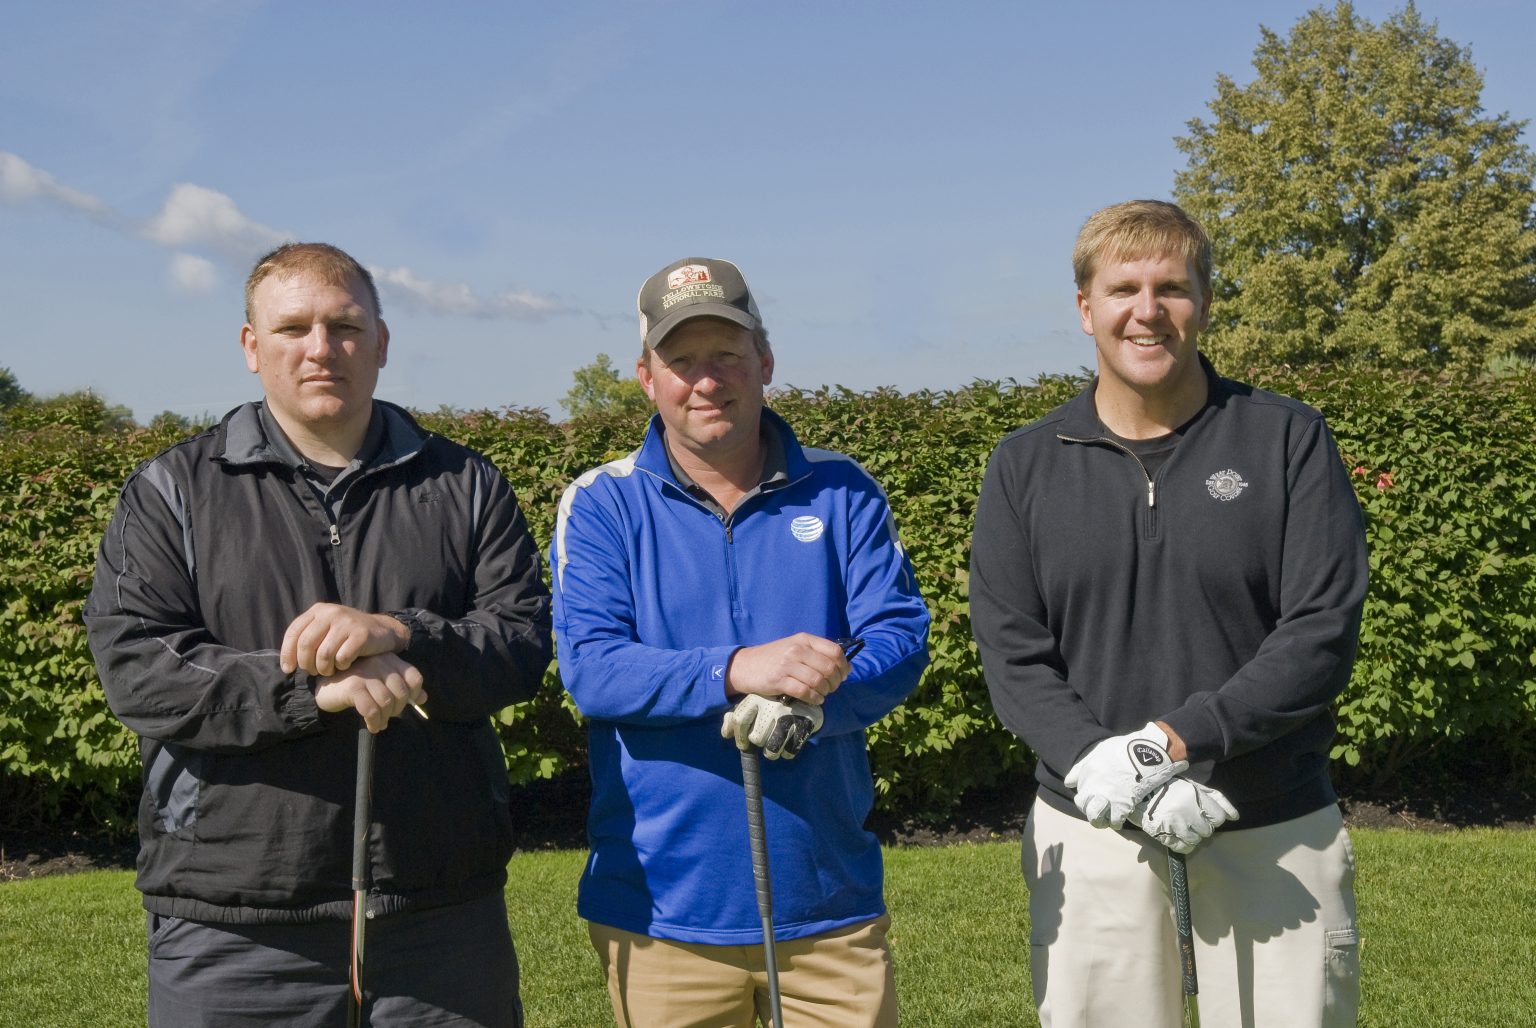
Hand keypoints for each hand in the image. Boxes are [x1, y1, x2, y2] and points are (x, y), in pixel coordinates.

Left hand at [281, 603, 408, 676]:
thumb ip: (308, 638)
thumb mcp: (326, 629)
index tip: (289, 669)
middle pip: (306, 645)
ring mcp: (347, 622)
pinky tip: (345, 665)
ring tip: (329, 671)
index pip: (293, 633)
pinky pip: (342, 658)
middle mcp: (331, 612)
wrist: (382, 631)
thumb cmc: (347, 635)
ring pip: (323, 654)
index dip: (287, 654)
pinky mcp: (361, 634)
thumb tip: (287, 663)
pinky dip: (341, 666)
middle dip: (306, 664)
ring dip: (324, 669)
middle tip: (314, 672)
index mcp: (318, 610)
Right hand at [312, 653, 426, 732]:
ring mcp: (366, 673)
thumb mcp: (381, 682)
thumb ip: (402, 687)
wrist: (325, 686)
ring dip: (384, 719)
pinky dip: (374, 722)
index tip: (404, 705)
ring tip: (379, 724)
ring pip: (386, 702)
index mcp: (390, 660)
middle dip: (397, 710)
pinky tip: (372, 726)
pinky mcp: (354, 686)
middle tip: (387, 717)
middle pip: (401, 693)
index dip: (414, 695)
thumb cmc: (356, 684)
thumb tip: (424, 698)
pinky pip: (371, 709)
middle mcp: (380, 663)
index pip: (414, 677)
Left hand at [721, 695, 823, 758]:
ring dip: (772, 751)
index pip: (738, 720)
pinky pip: (789, 751)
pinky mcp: (804, 724)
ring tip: (774, 746)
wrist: (809, 690)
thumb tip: (726, 733)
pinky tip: (787, 745)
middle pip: (755, 738)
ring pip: (771, 748)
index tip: (742, 744)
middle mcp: (771, 705)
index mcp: (756, 697)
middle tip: (764, 738)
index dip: (738, 737)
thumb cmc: (775, 701)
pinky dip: (787, 752)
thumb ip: (738, 716)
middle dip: (759, 742)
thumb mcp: (756, 703)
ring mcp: (788, 715)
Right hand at [725, 633, 848, 704]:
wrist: (745, 665)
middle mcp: (797, 649)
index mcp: (804, 639)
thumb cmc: (773, 658)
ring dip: (825, 691)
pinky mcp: (779, 680)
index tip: (843, 675)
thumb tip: (844, 667)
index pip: (834, 650)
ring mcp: (787, 664)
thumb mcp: (794, 647)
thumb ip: (816, 653)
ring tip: (822, 694)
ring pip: (818, 680)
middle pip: (829, 667)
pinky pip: (804, 691)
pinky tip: (815, 699)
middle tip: (832, 688)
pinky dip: (814, 698)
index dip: (843, 665)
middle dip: (835, 682)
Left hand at [1063, 722, 1188, 828]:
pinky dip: (1116, 822)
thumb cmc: (1123, 749)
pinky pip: (1115, 821)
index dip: (1084, 801)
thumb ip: (1081, 768)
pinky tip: (1120, 819)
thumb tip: (1068, 783)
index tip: (1092, 800)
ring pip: (1096, 818)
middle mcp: (1095, 788)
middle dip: (1089, 811)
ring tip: (1107, 819)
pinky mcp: (1123, 805)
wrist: (1145, 754)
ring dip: (1101, 821)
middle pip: (1084, 808)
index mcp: (1088, 775)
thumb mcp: (1098, 752)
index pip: (1079, 796)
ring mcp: (1108, 798)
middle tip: (1099, 811)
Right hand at [1130, 778, 1239, 853]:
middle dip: (1202, 826)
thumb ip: (1216, 799)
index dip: (1212, 817)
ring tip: (1182, 825)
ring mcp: (1174, 825)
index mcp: (1194, 796)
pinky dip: (1182, 844)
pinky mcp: (1163, 835)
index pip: (1218, 817)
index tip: (1203, 813)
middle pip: (1208, 831)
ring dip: (1192, 835)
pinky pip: (1183, 848)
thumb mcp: (1194, 787)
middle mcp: (1186, 811)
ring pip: (1196, 840)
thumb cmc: (1169, 787)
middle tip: (1190, 818)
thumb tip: (1234, 816)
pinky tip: (1177, 834)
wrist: (1139, 792)